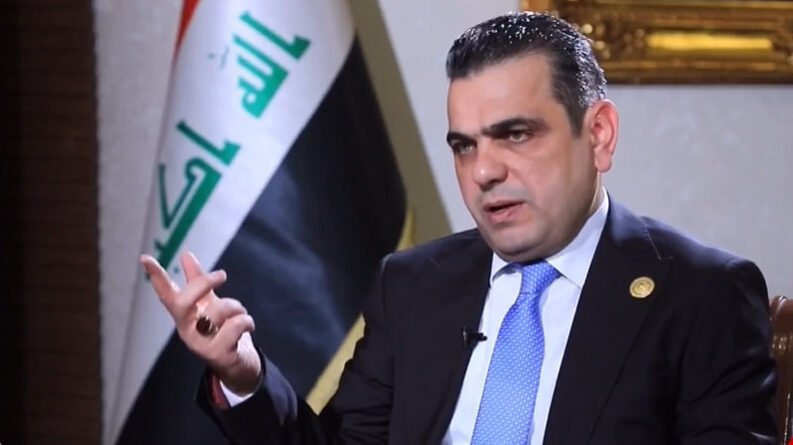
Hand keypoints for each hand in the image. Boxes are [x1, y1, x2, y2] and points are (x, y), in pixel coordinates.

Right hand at [140, 251, 261, 395]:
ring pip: (217, 311)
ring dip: (236, 306)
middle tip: (222, 274)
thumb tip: (185, 254)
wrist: (238, 365)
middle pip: (184, 302)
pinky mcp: (218, 354)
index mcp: (184, 316)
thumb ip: (198, 282)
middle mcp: (187, 331)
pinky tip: (248, 326)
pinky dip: (247, 321)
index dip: (156, 277)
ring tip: (241, 313)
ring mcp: (200, 345)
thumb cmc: (221, 331)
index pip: (166, 295)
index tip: (145, 258)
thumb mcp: (209, 304)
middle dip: (203, 284)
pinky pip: (235, 326)